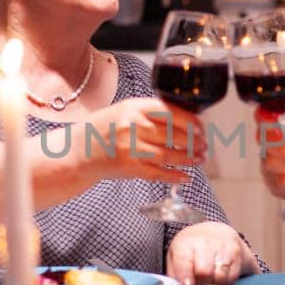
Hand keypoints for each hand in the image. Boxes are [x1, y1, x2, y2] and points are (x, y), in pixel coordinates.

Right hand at [80, 97, 207, 183]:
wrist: (80, 150)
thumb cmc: (105, 129)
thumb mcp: (125, 111)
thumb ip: (151, 112)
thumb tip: (185, 120)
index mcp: (135, 107)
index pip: (171, 112)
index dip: (191, 121)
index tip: (202, 128)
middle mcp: (133, 126)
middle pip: (174, 135)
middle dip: (194, 142)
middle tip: (204, 146)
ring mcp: (131, 147)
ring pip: (169, 155)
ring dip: (189, 159)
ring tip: (199, 160)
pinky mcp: (130, 167)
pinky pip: (158, 173)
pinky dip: (175, 176)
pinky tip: (186, 177)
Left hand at [167, 221, 253, 284]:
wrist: (217, 233)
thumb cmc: (192, 251)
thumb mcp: (176, 257)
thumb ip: (175, 274)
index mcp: (185, 243)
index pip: (184, 261)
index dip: (185, 275)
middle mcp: (205, 241)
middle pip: (204, 271)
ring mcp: (222, 246)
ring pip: (219, 276)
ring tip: (208, 282)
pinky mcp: (236, 252)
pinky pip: (231, 276)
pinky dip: (225, 282)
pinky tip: (219, 277)